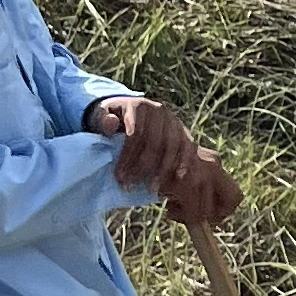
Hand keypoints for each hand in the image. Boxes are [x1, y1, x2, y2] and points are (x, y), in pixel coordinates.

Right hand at [89, 96, 243, 224]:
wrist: (107, 111)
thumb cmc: (130, 136)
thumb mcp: (147, 148)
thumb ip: (160, 162)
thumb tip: (181, 179)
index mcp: (176, 127)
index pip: (188, 145)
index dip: (186, 163)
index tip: (180, 180)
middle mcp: (168, 116)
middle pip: (170, 146)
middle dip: (160, 170)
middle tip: (150, 190)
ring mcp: (152, 108)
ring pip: (151, 142)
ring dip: (137, 165)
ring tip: (126, 182)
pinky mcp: (134, 105)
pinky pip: (133, 134)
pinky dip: (126, 154)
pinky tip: (120, 167)